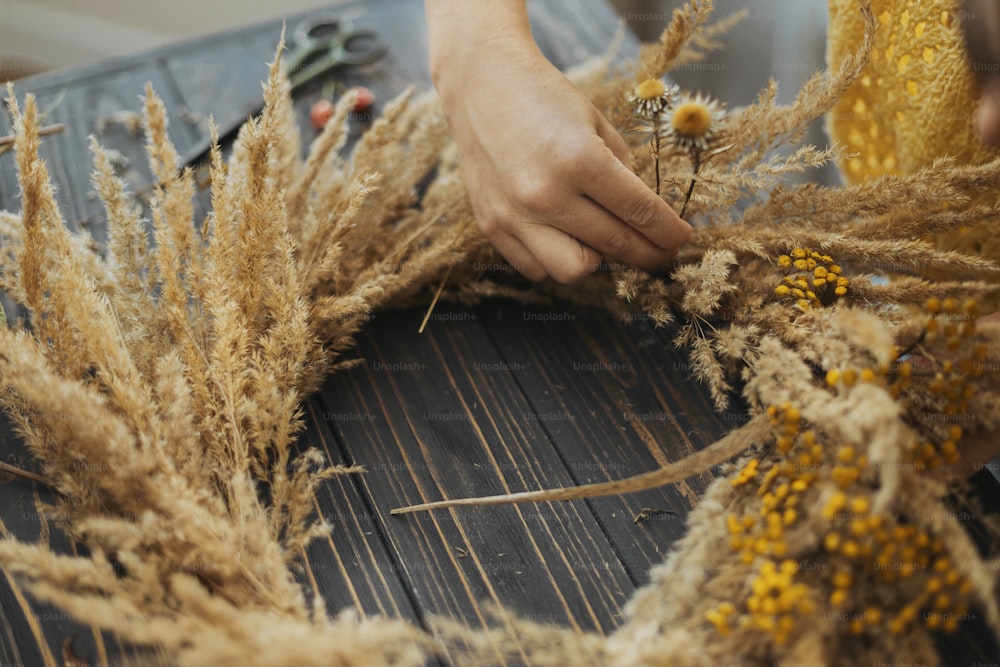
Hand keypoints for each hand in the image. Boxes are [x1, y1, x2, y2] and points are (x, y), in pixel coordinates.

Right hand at [427, 8, 690, 282]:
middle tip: (660, 253)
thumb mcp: (596, 124)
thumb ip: (622, 172)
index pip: (640, 212)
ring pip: (574, 271)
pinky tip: (565, 238)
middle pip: (615, 245)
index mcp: (580, 160)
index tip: (681, 239)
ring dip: (597, 260)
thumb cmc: (545, 99)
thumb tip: (644, 218)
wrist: (482, 86)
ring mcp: (515, 216)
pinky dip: (556, 260)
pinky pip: (536, 269)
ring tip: (602, 240)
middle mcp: (547, 194)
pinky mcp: (491, 227)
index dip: (668, 232)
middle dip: (648, 253)